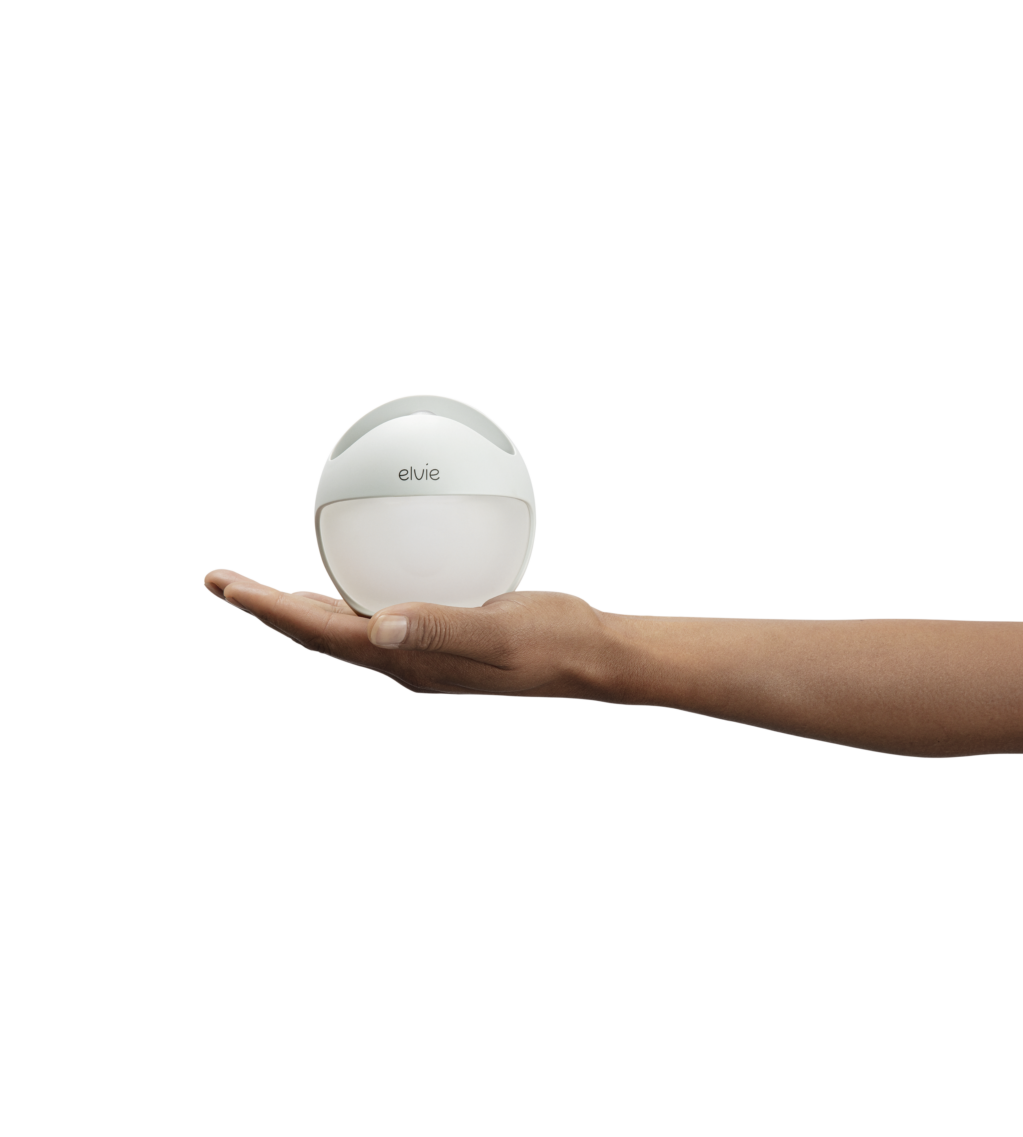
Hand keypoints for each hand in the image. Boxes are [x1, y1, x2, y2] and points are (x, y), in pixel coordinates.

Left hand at [203, 570, 622, 697]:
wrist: (586, 656)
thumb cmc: (551, 643)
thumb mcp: (500, 633)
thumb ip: (441, 628)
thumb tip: (375, 627)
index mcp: (408, 661)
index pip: (322, 633)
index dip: (269, 610)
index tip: (226, 584)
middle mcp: (404, 657)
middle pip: (317, 631)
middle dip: (266, 608)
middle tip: (222, 579)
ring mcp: (420, 647)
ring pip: (342, 625)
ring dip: (296, 606)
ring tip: (260, 587)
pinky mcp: (439, 631)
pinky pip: (378, 610)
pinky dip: (345, 594)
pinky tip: (348, 575)